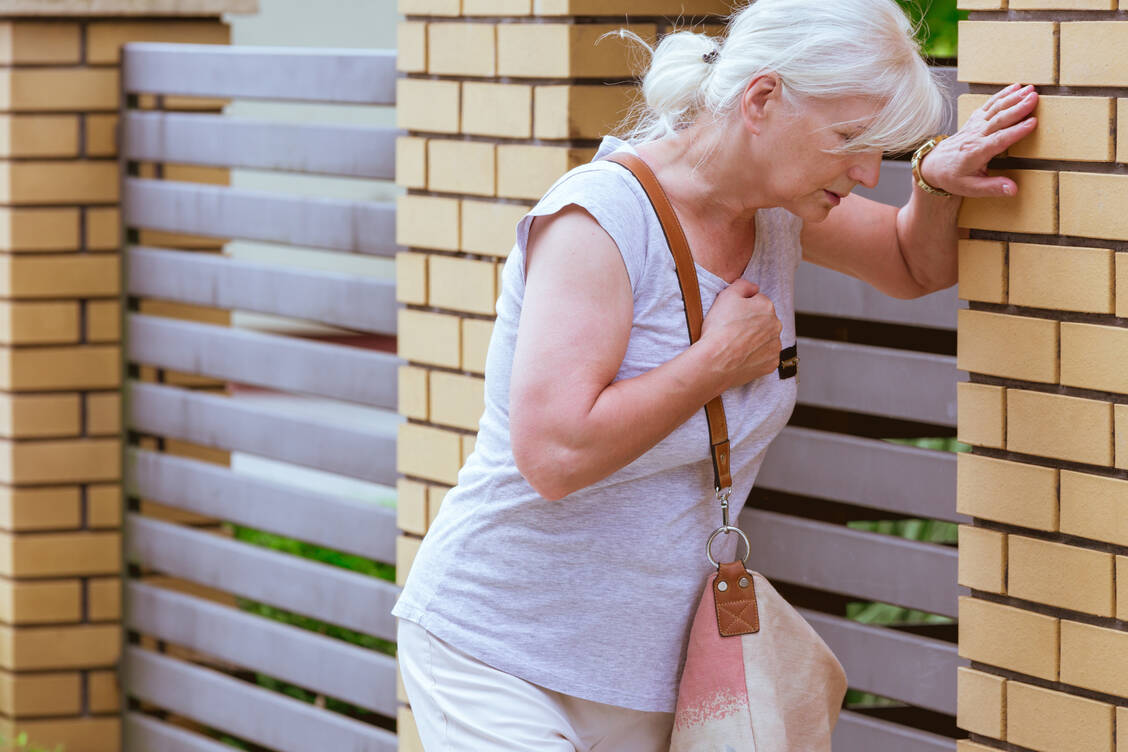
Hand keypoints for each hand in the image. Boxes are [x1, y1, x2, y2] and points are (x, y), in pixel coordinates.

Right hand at [699, 279, 781, 389]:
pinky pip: (765, 356)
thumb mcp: (726, 295)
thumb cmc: (719, 329)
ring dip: (755, 340)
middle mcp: (776, 325)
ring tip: (736, 344)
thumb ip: (743, 285)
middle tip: (733, 330)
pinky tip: (742, 356)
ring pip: (765, 338)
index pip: (757, 301)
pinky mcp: (771, 363)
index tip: (732, 316)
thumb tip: (753, 288)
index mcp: (767, 306)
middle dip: (752, 323)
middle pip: (763, 320)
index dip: (742, 307)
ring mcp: (775, 346)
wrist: (715, 361)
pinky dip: (756, 356)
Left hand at [919, 82, 1038, 197]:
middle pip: (999, 120)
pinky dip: (1002, 95)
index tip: (1032, 122)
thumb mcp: (970, 188)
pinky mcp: (975, 120)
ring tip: (1030, 89)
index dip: (1016, 131)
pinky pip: (989, 105)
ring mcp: (975, 126)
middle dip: (1017, 108)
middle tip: (1034, 98)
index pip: (999, 140)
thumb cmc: (953, 177)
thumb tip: (1012, 189)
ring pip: (995, 109)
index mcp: (976, 152)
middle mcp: (975, 136)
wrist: (934, 165)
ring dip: (1013, 98)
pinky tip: (1015, 87)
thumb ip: (992, 188)